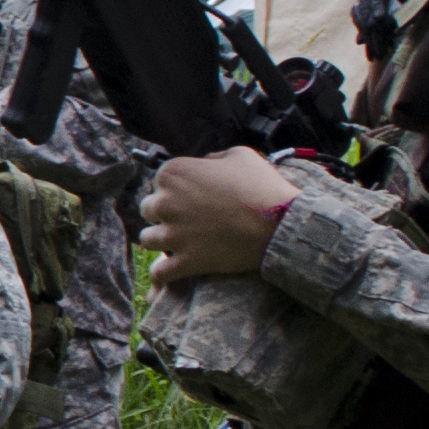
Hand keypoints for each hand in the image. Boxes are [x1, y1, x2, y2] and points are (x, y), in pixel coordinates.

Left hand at [144, 148, 300, 285]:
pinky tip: (169, 271)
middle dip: (165, 214)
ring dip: (161, 241)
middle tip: (187, 220)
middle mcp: (165, 202)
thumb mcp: (239, 155)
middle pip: (148, 210)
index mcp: (173, 173)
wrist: (280, 225)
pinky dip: (162, 273)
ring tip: (179, 242)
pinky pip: (159, 272)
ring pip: (147, 239)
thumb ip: (213, 158)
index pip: (160, 182)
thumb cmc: (262, 187)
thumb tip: (206, 163)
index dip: (176, 191)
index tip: (193, 197)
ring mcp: (173, 234)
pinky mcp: (184, 261)